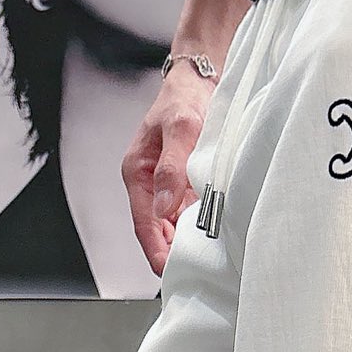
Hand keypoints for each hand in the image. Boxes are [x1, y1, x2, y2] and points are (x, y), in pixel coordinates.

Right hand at [122, 63, 218, 275]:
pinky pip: (190, 213)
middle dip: (172, 252)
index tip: (167, 270)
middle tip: (194, 271)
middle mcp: (150, 183)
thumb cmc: (184, 98)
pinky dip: (199, 226)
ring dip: (187, 241)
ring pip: (174, 225)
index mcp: (137, 172)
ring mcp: (168, 186)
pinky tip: (214, 236)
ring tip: (206, 260)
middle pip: (157, 230)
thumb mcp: (180, 128)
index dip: (155, 250)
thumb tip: (164, 206)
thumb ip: (173, 167)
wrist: (200, 80)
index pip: (143, 223)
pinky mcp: (186, 185)